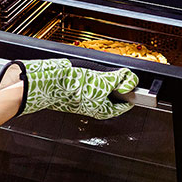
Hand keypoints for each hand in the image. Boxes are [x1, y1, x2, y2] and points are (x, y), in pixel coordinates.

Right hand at [18, 59, 137, 119]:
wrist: (49, 81)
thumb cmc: (72, 88)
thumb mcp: (102, 81)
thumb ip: (119, 80)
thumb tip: (128, 78)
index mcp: (104, 110)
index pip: (126, 104)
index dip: (132, 92)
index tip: (133, 83)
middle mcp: (95, 106)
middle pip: (115, 95)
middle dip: (119, 84)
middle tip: (121, 74)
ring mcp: (86, 98)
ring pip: (103, 88)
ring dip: (107, 78)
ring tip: (106, 71)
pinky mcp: (77, 90)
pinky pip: (92, 84)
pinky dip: (95, 76)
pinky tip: (91, 70)